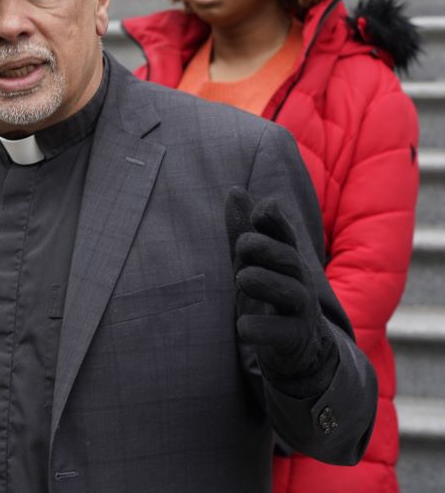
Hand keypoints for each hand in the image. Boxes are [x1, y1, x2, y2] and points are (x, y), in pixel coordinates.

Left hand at [225, 186, 337, 398]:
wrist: (302, 347)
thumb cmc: (272, 293)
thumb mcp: (257, 261)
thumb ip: (245, 229)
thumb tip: (235, 189)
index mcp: (287, 258)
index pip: (285, 234)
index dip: (275, 221)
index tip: (261, 210)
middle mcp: (298, 280)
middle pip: (288, 258)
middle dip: (266, 248)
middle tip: (242, 246)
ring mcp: (300, 310)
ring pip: (290, 292)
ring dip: (265, 281)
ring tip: (242, 277)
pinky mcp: (295, 339)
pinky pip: (282, 332)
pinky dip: (261, 329)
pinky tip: (243, 327)